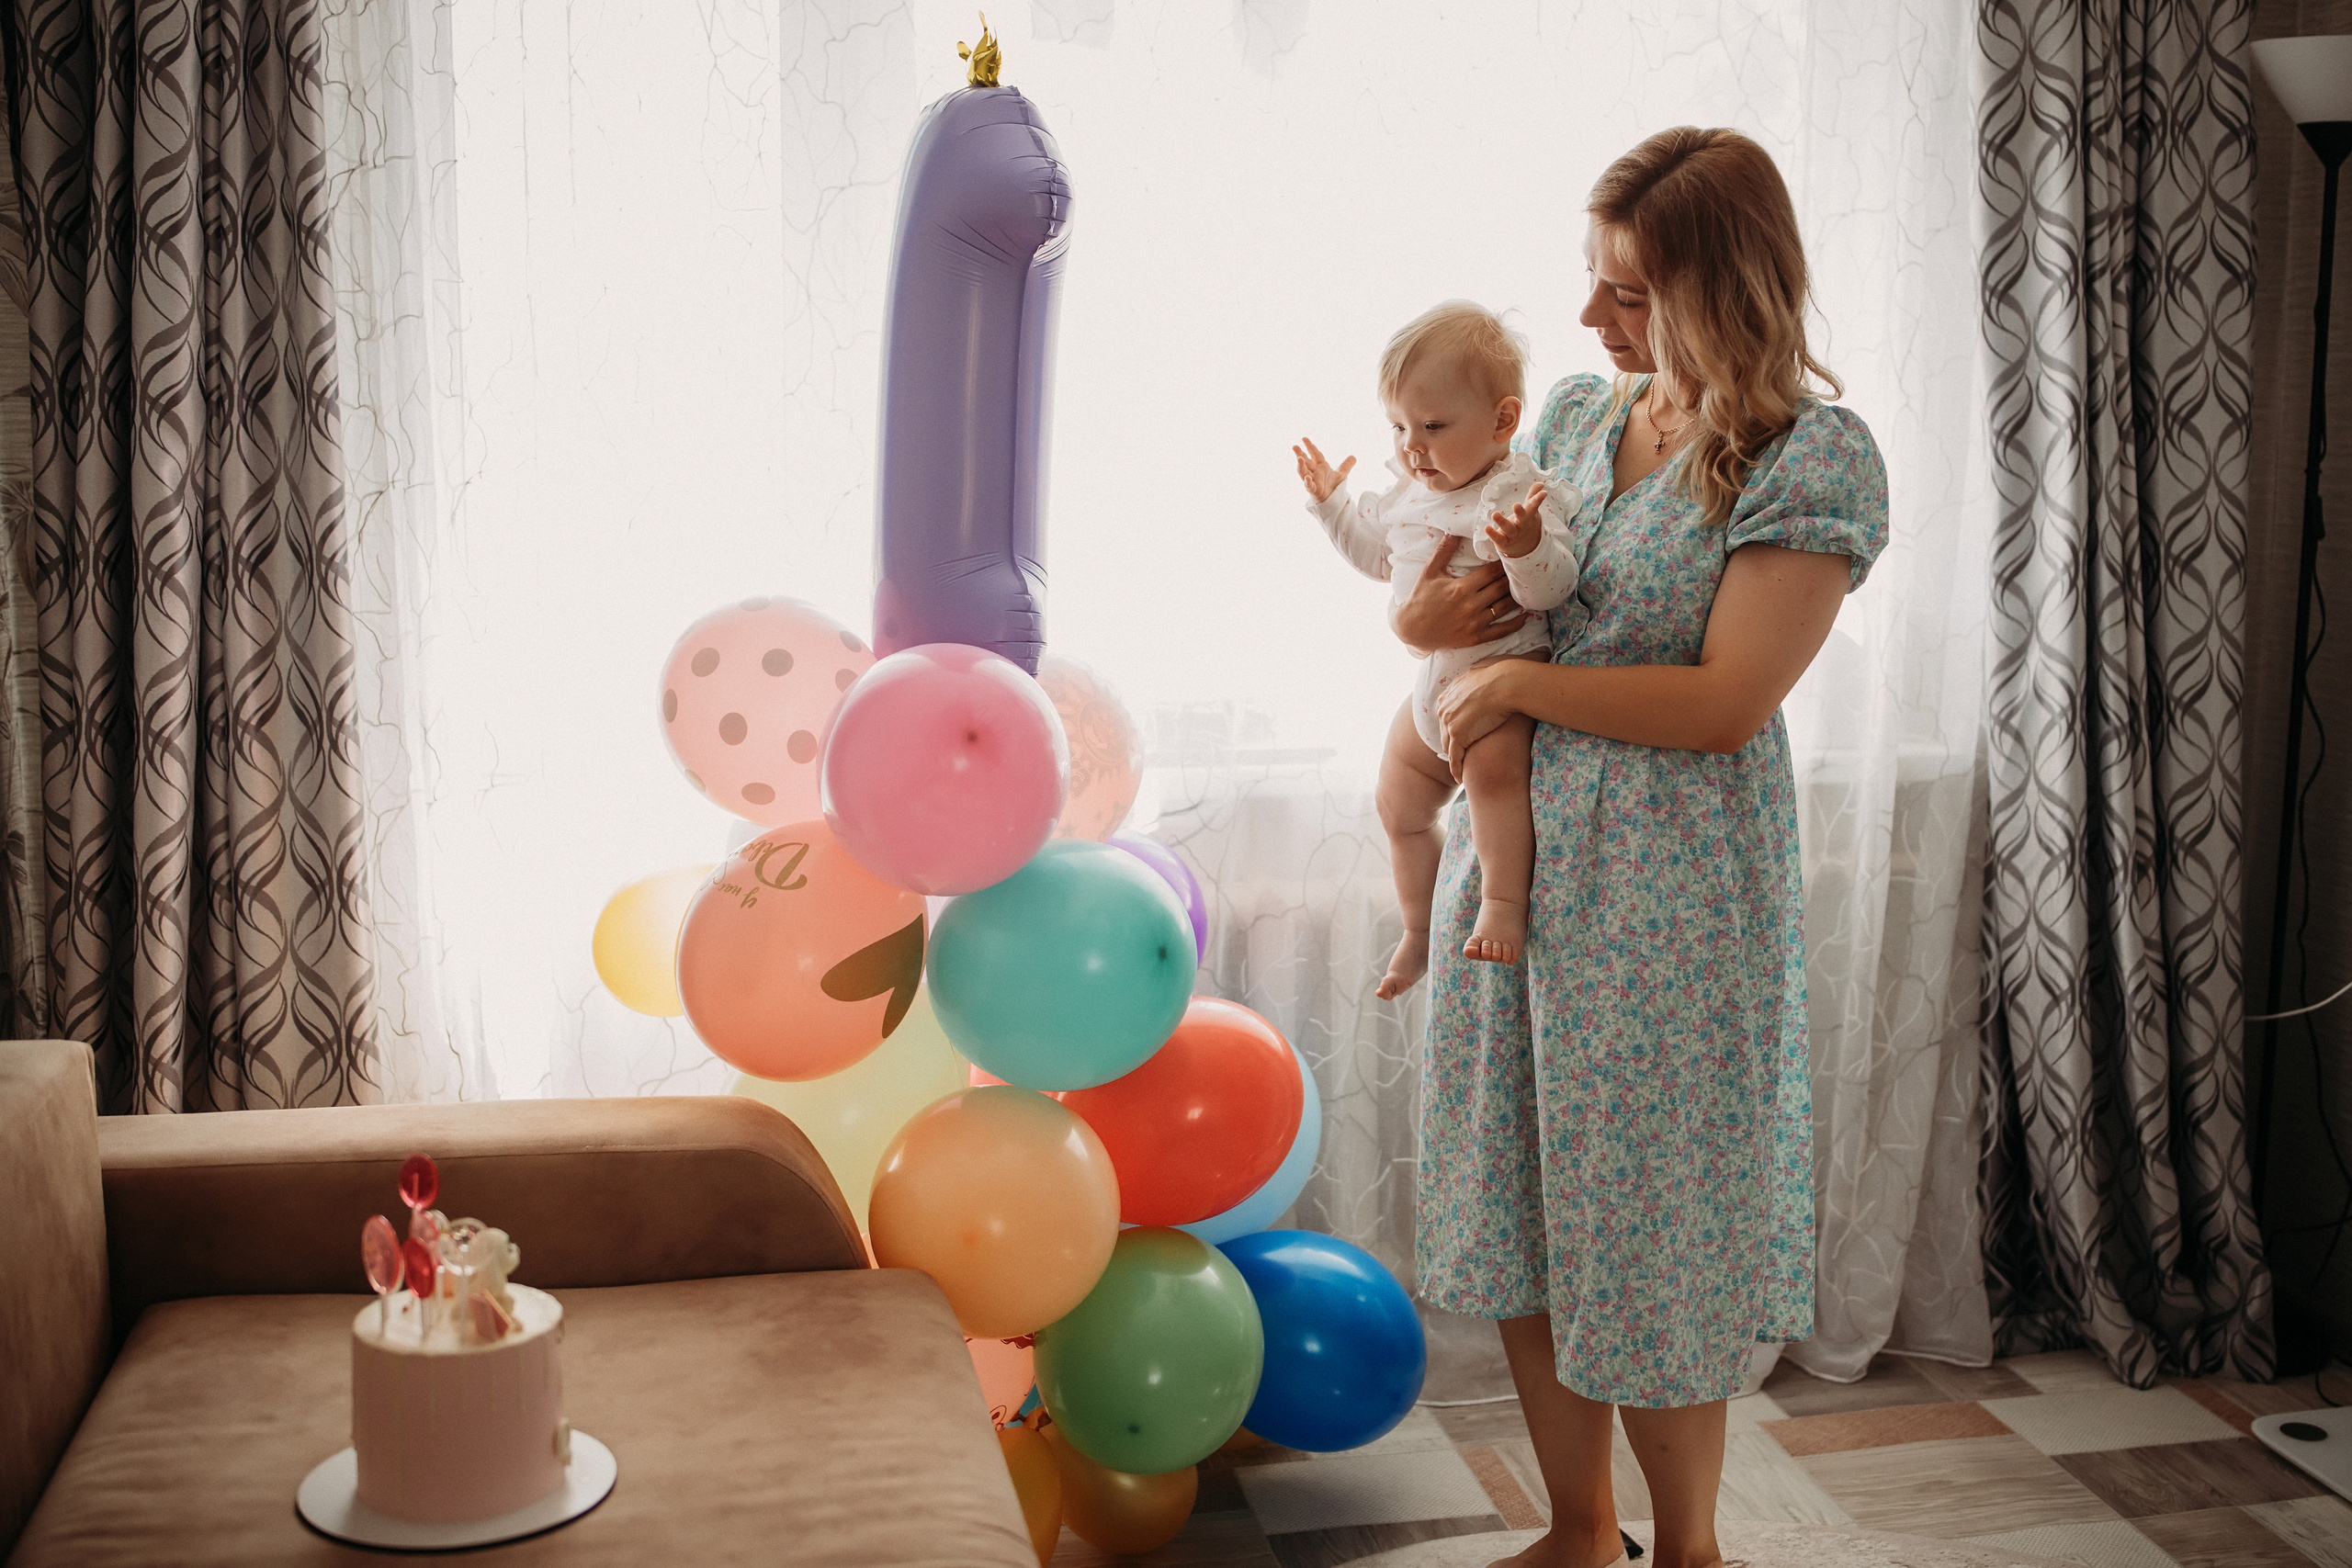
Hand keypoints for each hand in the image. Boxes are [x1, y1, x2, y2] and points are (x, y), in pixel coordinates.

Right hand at [1293, 437, 1355, 502]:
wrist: (1332, 500)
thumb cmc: (1332, 487)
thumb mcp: (1342, 474)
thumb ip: (1346, 465)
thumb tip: (1354, 457)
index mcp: (1320, 466)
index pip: (1315, 454)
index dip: (1310, 447)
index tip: (1304, 438)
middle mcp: (1315, 472)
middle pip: (1306, 462)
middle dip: (1300, 454)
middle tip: (1294, 446)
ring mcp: (1313, 481)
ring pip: (1304, 472)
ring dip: (1301, 466)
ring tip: (1299, 458)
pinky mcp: (1314, 490)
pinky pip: (1309, 486)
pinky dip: (1308, 482)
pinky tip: (1307, 478)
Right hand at [1391, 535, 1531, 651]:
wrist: (1410, 628)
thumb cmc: (1420, 598)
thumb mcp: (1430, 572)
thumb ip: (1444, 551)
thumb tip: (1453, 530)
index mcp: (1461, 587)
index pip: (1491, 572)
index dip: (1503, 564)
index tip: (1511, 558)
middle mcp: (1471, 605)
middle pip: (1500, 588)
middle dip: (1512, 579)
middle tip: (1523, 571)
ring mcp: (1474, 623)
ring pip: (1504, 608)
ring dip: (1518, 598)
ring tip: (1527, 589)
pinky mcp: (1475, 637)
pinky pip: (1501, 631)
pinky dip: (1516, 624)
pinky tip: (1526, 617)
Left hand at [1436, 659, 1521, 779]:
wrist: (1504, 683)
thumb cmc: (1499, 676)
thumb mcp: (1480, 672)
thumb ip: (1474, 678)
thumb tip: (1479, 672)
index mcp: (1447, 695)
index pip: (1446, 718)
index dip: (1451, 729)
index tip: (1456, 738)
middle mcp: (1444, 709)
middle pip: (1444, 733)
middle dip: (1450, 745)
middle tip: (1457, 758)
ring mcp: (1449, 723)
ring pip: (1448, 747)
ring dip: (1453, 760)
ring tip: (1458, 771)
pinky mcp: (1458, 735)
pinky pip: (1454, 757)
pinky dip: (1456, 768)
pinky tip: (1460, 778)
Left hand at [1484, 483, 1546, 558]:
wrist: (1524, 545)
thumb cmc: (1524, 522)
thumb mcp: (1529, 510)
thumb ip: (1532, 496)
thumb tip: (1540, 484)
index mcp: (1528, 516)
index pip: (1534, 506)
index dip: (1538, 500)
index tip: (1543, 493)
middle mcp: (1522, 525)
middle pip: (1522, 519)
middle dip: (1520, 512)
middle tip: (1516, 505)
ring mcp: (1513, 535)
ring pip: (1509, 529)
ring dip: (1502, 522)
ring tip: (1494, 514)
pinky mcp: (1504, 542)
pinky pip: (1499, 539)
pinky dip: (1493, 535)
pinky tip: (1487, 528)